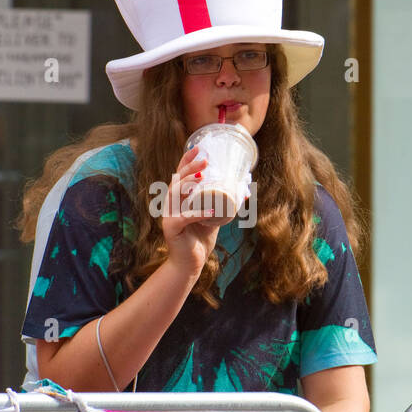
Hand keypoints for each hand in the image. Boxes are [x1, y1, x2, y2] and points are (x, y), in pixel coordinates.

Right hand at [161, 148, 232, 279]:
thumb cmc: (199, 239)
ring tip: (202, 177)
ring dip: (188, 184)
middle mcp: (171, 204)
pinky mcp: (171, 228)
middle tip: (205, 162)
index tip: (198, 148)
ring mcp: (169, 216)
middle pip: (176, 180)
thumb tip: (242, 192)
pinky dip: (197, 213)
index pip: (180, 174)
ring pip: (175, 194)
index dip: (186, 160)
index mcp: (179, 199)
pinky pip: (183, 218)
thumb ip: (221, 205)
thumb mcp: (213, 218)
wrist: (190, 263)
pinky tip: (209, 211)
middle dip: (189, 168)